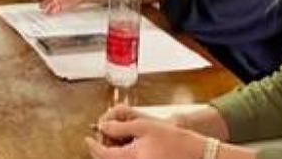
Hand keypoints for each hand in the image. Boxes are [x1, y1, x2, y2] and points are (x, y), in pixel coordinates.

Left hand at [87, 105, 207, 158]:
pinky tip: (126, 148)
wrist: (194, 153)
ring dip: (110, 155)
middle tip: (101, 137)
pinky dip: (121, 157)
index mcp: (131, 157)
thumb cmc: (172, 138)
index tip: (87, 139)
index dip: (92, 145)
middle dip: (100, 150)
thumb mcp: (144, 126)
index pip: (103, 154)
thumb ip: (120, 127)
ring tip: (114, 141)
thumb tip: (102, 127)